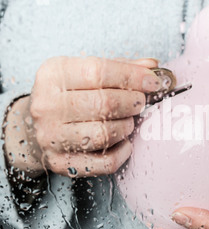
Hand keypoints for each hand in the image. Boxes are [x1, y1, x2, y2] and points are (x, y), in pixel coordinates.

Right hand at [4, 56, 162, 177]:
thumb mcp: (84, 72)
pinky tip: (124, 142)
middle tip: (140, 103)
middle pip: (104, 103)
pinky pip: (104, 162)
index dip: (132, 76)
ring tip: (128, 121)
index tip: (154, 82)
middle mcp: (47, 105)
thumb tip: (152, 66)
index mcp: (54, 75)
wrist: (33, 127)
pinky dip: (123, 152)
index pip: (99, 72)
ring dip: (127, 127)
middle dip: (133, 102)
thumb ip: (119, 67)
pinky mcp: (60, 162)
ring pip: (104, 134)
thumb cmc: (68, 97)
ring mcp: (51, 136)